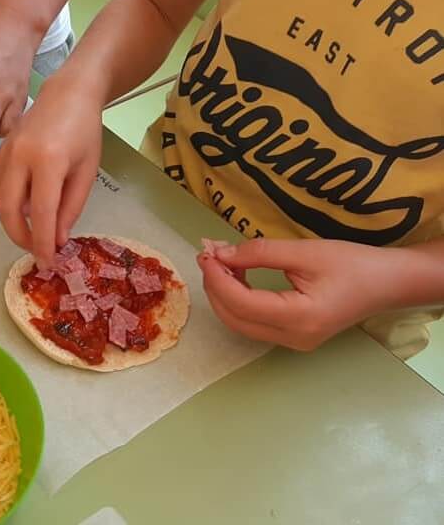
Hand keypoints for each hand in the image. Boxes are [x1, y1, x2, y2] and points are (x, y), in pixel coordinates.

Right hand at [0, 75, 103, 267]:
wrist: (68, 94)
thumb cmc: (84, 131)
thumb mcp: (86, 172)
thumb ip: (71, 207)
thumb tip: (57, 239)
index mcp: (48, 161)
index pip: (41, 213)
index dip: (43, 242)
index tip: (48, 262)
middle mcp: (20, 157)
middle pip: (8, 210)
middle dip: (20, 238)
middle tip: (37, 252)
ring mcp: (5, 153)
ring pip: (0, 201)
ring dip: (14, 224)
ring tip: (35, 236)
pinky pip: (1, 188)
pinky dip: (12, 207)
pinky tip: (29, 213)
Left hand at [198, 238, 397, 350]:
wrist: (388, 284)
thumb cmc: (353, 264)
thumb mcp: (304, 251)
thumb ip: (259, 253)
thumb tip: (220, 253)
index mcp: (299, 318)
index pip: (241, 303)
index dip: (216, 278)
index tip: (206, 252)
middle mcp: (293, 338)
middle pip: (234, 318)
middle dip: (215, 287)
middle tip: (209, 255)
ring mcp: (293, 342)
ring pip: (241, 324)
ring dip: (224, 294)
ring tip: (221, 262)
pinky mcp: (294, 337)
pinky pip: (254, 323)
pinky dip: (238, 300)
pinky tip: (237, 276)